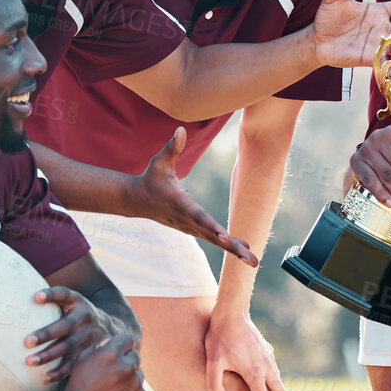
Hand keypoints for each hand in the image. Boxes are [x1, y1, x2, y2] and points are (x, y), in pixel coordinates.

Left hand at [23, 286, 126, 382]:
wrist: (109, 327)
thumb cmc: (78, 312)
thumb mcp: (72, 299)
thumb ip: (53, 296)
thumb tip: (28, 295)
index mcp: (78, 303)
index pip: (64, 295)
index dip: (51, 295)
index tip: (37, 297)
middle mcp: (84, 320)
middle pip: (65, 326)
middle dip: (46, 334)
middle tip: (27, 342)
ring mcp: (87, 338)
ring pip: (68, 347)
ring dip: (49, 355)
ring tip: (30, 362)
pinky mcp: (87, 355)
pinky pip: (72, 365)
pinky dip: (58, 372)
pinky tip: (43, 378)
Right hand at [49, 333, 147, 390]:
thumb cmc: (77, 387)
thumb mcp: (81, 360)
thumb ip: (99, 346)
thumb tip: (112, 339)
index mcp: (111, 354)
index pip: (127, 340)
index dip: (120, 347)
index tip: (115, 356)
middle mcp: (126, 367)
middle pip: (134, 357)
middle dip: (125, 363)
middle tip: (111, 375)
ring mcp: (135, 385)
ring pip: (138, 375)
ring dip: (129, 380)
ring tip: (112, 390)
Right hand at [129, 128, 257, 264]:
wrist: (137, 200)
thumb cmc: (150, 178)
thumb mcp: (159, 162)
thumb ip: (171, 148)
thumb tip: (180, 129)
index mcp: (181, 205)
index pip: (199, 217)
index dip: (212, 228)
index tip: (225, 238)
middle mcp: (188, 220)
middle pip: (213, 236)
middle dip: (232, 248)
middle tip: (251, 260)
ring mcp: (190, 227)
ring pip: (215, 241)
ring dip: (235, 251)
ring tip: (254, 261)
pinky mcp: (192, 229)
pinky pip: (213, 238)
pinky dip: (228, 245)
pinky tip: (245, 249)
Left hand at [203, 310, 286, 390]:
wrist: (231, 312)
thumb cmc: (219, 337)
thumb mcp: (212, 362)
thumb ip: (214, 384)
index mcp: (255, 373)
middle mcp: (267, 367)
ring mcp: (269, 358)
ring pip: (280, 384)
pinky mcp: (267, 352)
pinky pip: (275, 373)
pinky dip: (273, 386)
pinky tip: (263, 387)